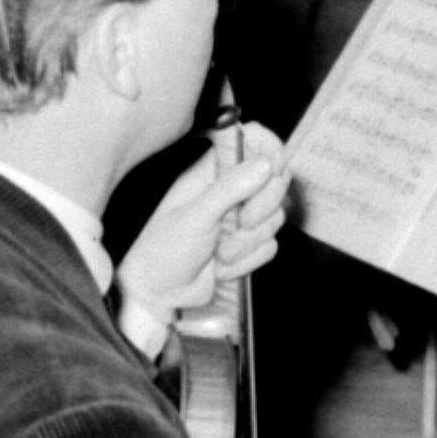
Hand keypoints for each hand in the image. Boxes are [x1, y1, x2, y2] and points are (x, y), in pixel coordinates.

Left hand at [115, 121, 289, 322]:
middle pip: (277, 179)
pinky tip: (222, 267)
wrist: (159, 297)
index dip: (271, 149)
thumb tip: (266, 163)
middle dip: (263, 207)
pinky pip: (270, 245)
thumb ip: (230, 188)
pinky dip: (248, 260)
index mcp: (215, 171)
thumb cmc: (163, 250)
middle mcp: (233, 190)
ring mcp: (242, 217)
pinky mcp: (249, 245)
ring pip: (276, 216)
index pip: (254, 141)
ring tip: (220, 253)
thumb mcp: (194, 216)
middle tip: (241, 222)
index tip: (272, 169)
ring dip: (248, 242)